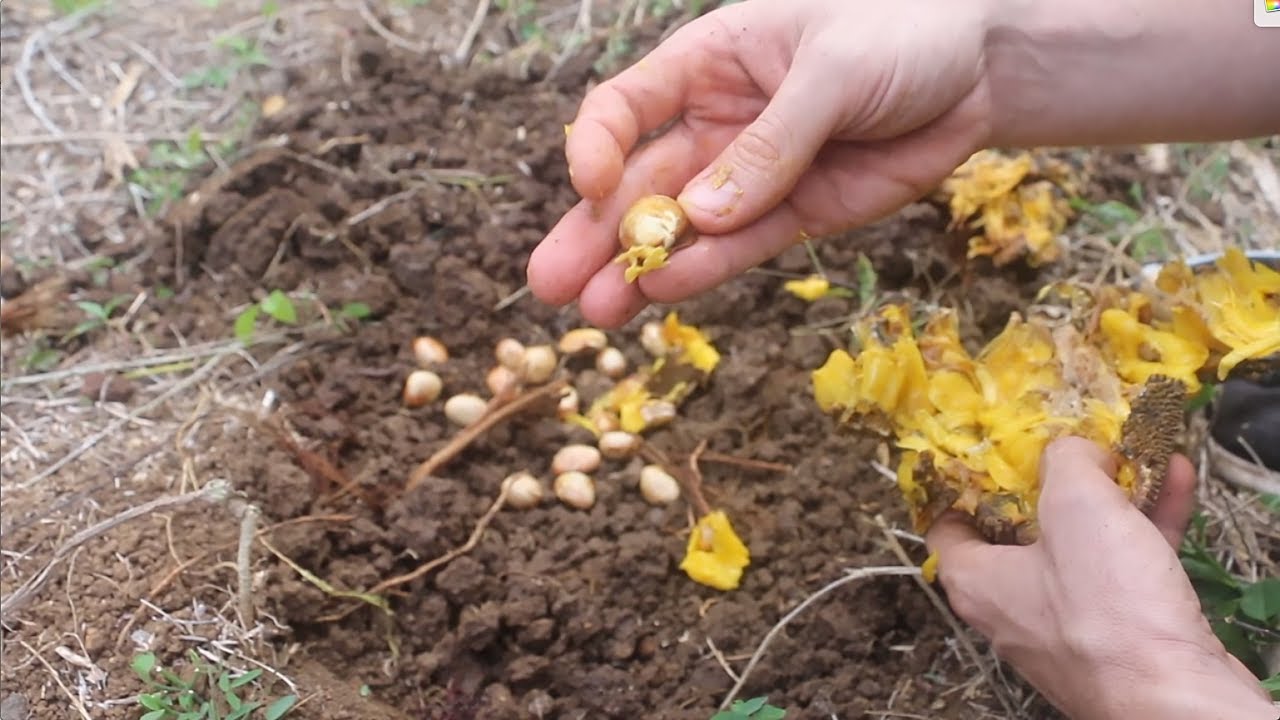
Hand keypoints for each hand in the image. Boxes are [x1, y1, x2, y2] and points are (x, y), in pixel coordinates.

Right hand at [526, 0, 993, 327]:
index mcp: (709, 61)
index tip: (588, 187)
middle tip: (552, 285)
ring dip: (637, 268)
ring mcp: (754, 175)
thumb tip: (701, 215)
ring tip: (595, 312)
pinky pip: (740, 249)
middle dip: (593, 232)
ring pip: (681, 227)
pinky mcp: (796, 215)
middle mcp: (719, 122)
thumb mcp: (833, 71)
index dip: (596, 147)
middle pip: (639, 181)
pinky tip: (664, 297)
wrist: (982, 66)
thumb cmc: (904, 30)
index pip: (626, 106)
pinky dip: (704, 273)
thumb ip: (770, 144)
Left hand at [926, 437, 1276, 719]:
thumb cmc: (1106, 607)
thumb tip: (1073, 448)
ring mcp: (1067, 626)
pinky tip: (1173, 482)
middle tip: (1074, 443)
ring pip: (1082, 546)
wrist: (1176, 698)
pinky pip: (1126, 568)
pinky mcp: (1121, 637)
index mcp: (976, 580)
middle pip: (1021, 529)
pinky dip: (1146, 526)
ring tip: (1134, 453)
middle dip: (1053, 482)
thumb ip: (1066, 461)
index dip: (962, 482)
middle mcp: (1012, 608)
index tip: (986, 449)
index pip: (946, 525)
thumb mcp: (1075, 504)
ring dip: (1110, 497)